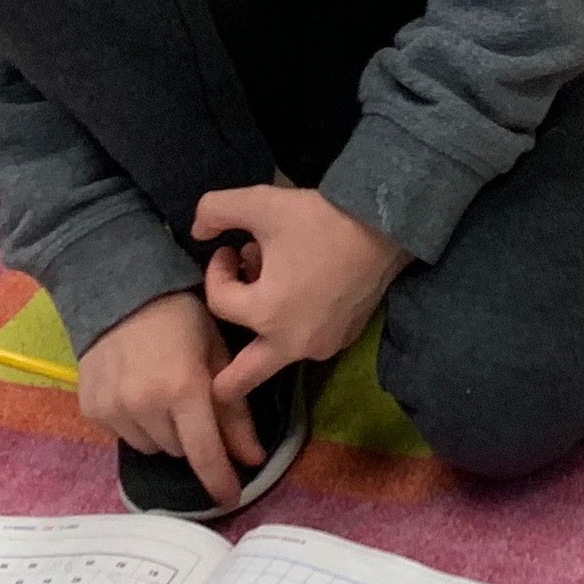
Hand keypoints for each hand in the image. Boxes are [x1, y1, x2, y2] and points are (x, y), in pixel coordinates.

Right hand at [77, 291, 266, 506]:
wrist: (118, 289)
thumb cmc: (180, 316)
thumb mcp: (218, 353)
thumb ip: (235, 410)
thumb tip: (253, 459)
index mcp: (182, 389)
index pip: (204, 452)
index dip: (220, 480)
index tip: (231, 498)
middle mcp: (144, 405)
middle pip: (179, 450)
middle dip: (193, 437)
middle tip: (194, 404)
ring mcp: (113, 409)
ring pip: (152, 446)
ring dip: (164, 432)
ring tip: (164, 394)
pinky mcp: (92, 409)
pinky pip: (124, 435)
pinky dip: (137, 424)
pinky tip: (138, 391)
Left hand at [201, 184, 407, 413]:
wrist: (385, 227)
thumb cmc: (320, 218)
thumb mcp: (261, 203)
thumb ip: (215, 210)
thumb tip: (198, 232)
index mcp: (266, 313)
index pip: (218, 302)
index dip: (217, 272)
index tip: (231, 249)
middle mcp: (291, 343)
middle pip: (241, 381)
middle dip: (220, 379)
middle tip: (209, 371)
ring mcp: (321, 347)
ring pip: (274, 355)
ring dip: (261, 329)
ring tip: (273, 285)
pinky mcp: (343, 340)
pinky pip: (305, 343)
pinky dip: (292, 325)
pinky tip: (301, 289)